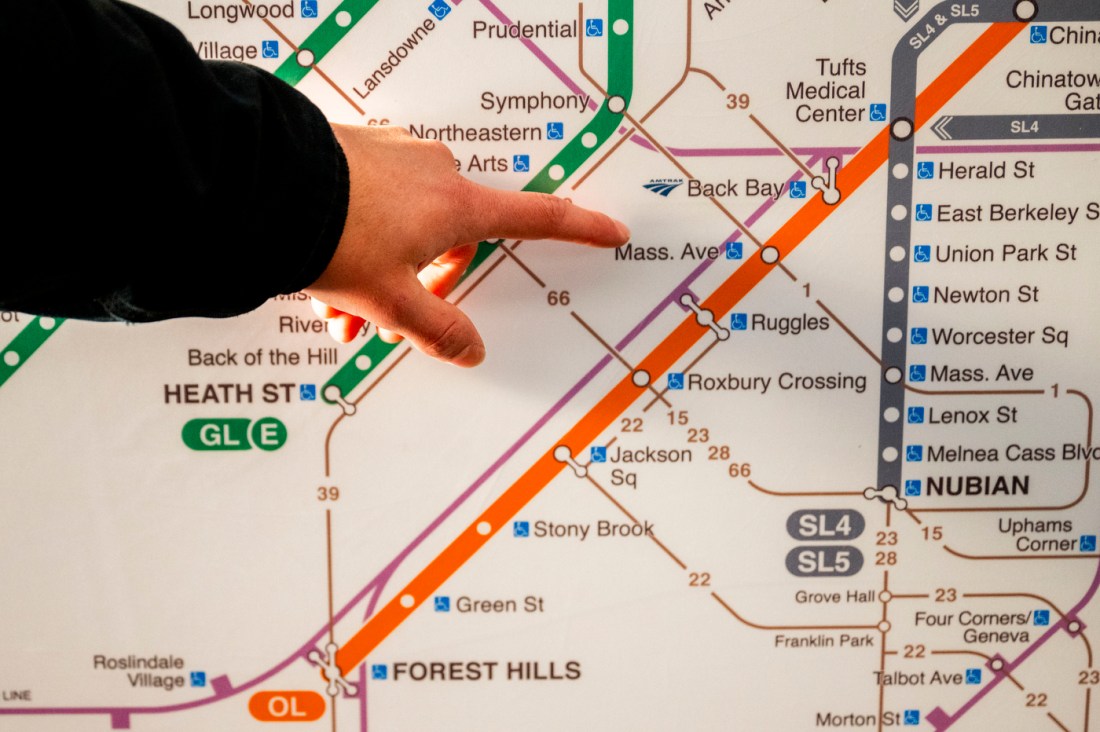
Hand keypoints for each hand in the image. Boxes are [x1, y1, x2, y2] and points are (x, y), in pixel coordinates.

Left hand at [304, 124, 629, 366]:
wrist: (261, 184)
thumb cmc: (332, 233)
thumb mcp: (391, 300)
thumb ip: (438, 331)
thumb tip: (471, 352)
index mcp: (456, 206)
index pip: (536, 219)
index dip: (578, 230)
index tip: (610, 230)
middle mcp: (433, 174)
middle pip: (452, 243)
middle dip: (421, 287)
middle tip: (385, 324)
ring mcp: (394, 160)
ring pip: (405, 231)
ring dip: (380, 276)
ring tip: (339, 313)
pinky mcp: (357, 155)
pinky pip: (373, 209)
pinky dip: (357, 246)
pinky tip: (321, 277)